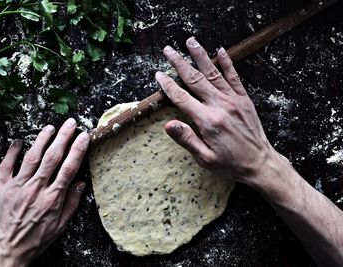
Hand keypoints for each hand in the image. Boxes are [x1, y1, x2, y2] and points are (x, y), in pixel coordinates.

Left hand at [0, 118, 89, 266]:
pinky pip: (6, 165)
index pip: (68, 168)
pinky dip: (12, 151)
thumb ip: (71, 204)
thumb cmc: (32, 242)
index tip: (83, 137)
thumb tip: (81, 184)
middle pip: (52, 157)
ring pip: (32, 157)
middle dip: (63, 137)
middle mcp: (35, 189)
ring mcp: (17, 187)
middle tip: (70, 123)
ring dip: (42, 139)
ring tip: (50, 127)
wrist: (3, 253)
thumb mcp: (59, 227)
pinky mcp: (1, 188)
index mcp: (52, 199)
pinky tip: (18, 141)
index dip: (77, 150)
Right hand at [156, 37, 279, 185]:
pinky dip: (227, 63)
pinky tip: (220, 51)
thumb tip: (169, 125)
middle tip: (168, 51)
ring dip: (200, 56)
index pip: (182, 98)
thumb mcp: (204, 158)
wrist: (260, 163)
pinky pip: (234, 77)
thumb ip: (187, 139)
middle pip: (195, 80)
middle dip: (179, 64)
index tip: (159, 75)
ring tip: (190, 42)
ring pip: (213, 73)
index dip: (168, 86)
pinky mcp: (244, 99)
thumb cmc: (230, 163)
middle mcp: (220, 106)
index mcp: (208, 121)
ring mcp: (234, 100)